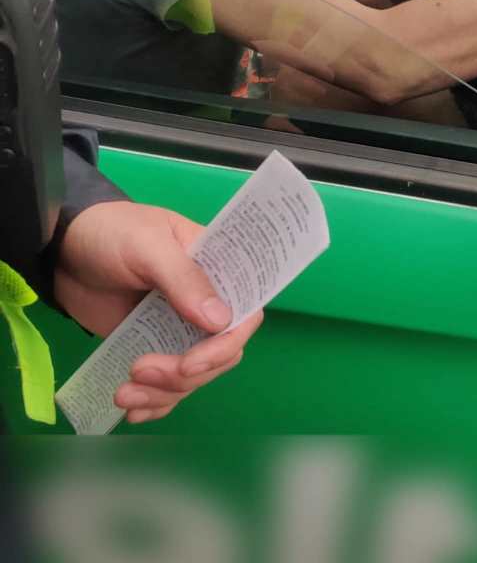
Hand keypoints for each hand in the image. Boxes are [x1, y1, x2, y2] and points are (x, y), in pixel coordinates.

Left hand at [54, 201, 262, 424]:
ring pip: (194, 376)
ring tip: (124, 394)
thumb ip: (183, 278)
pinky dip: (155, 403)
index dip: (227, 343)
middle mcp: (204, 301)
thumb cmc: (111, 232)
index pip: (245, 311)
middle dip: (186, 374)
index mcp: (214, 268)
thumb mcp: (147, 245)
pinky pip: (168, 384)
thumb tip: (221, 321)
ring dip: (164, 393)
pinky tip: (134, 411)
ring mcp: (178, 327)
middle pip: (220, 352)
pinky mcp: (153, 345)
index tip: (191, 363)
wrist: (63, 250)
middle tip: (142, 369)